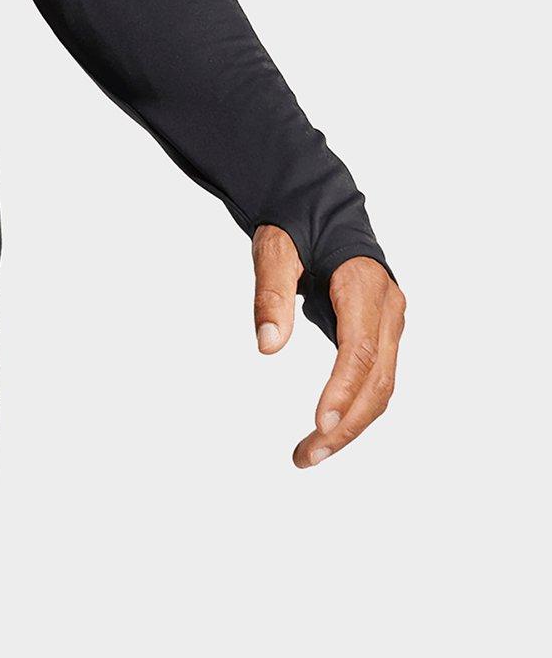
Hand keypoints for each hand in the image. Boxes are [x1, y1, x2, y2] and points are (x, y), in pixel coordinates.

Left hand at [252, 224, 405, 466]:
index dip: (343, 392)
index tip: (320, 425)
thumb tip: (268, 346)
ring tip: (310, 452)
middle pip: (378, 380)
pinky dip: (355, 407)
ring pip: (381, 386)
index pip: (360, 350)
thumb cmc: (296, 220)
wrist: (320, 202)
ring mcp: (388, 322)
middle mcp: (387, 307)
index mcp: (364, 284)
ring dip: (352, 424)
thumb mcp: (274, 245)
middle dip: (347, 424)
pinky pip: (375, 378)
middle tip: (306, 456)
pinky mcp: (380, 332)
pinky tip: (328, 429)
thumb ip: (271, 291)